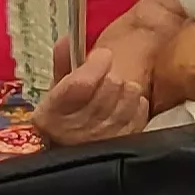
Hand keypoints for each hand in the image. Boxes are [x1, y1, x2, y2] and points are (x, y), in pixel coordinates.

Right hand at [35, 31, 154, 144]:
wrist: (74, 155)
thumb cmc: (65, 119)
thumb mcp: (56, 93)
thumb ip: (62, 64)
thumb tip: (67, 39)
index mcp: (53, 114)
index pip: (83, 83)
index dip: (96, 63)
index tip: (100, 56)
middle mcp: (77, 129)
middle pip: (111, 84)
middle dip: (109, 76)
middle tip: (103, 80)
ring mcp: (104, 138)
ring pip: (130, 93)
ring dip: (124, 89)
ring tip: (113, 95)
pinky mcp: (126, 142)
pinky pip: (142, 108)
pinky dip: (136, 104)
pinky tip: (123, 107)